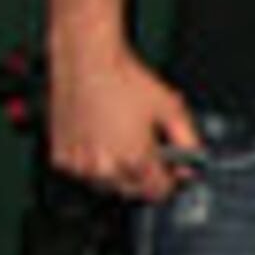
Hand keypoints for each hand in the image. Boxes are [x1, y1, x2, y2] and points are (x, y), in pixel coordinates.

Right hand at [47, 37, 201, 201]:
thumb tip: (193, 163)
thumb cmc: (125, 80)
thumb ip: (189, 141)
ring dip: (118, 174)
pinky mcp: (60, 156)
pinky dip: (92, 164)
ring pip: (106, 185)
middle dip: (146, 178)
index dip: (170, 181)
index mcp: (135, 159)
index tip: (172, 172)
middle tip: (150, 153)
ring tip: (124, 142)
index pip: (158, 192)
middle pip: (133, 191)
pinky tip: (101, 140)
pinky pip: (81, 172)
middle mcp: (104, 167)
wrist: (87, 62)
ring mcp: (79, 164)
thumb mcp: (172, 108)